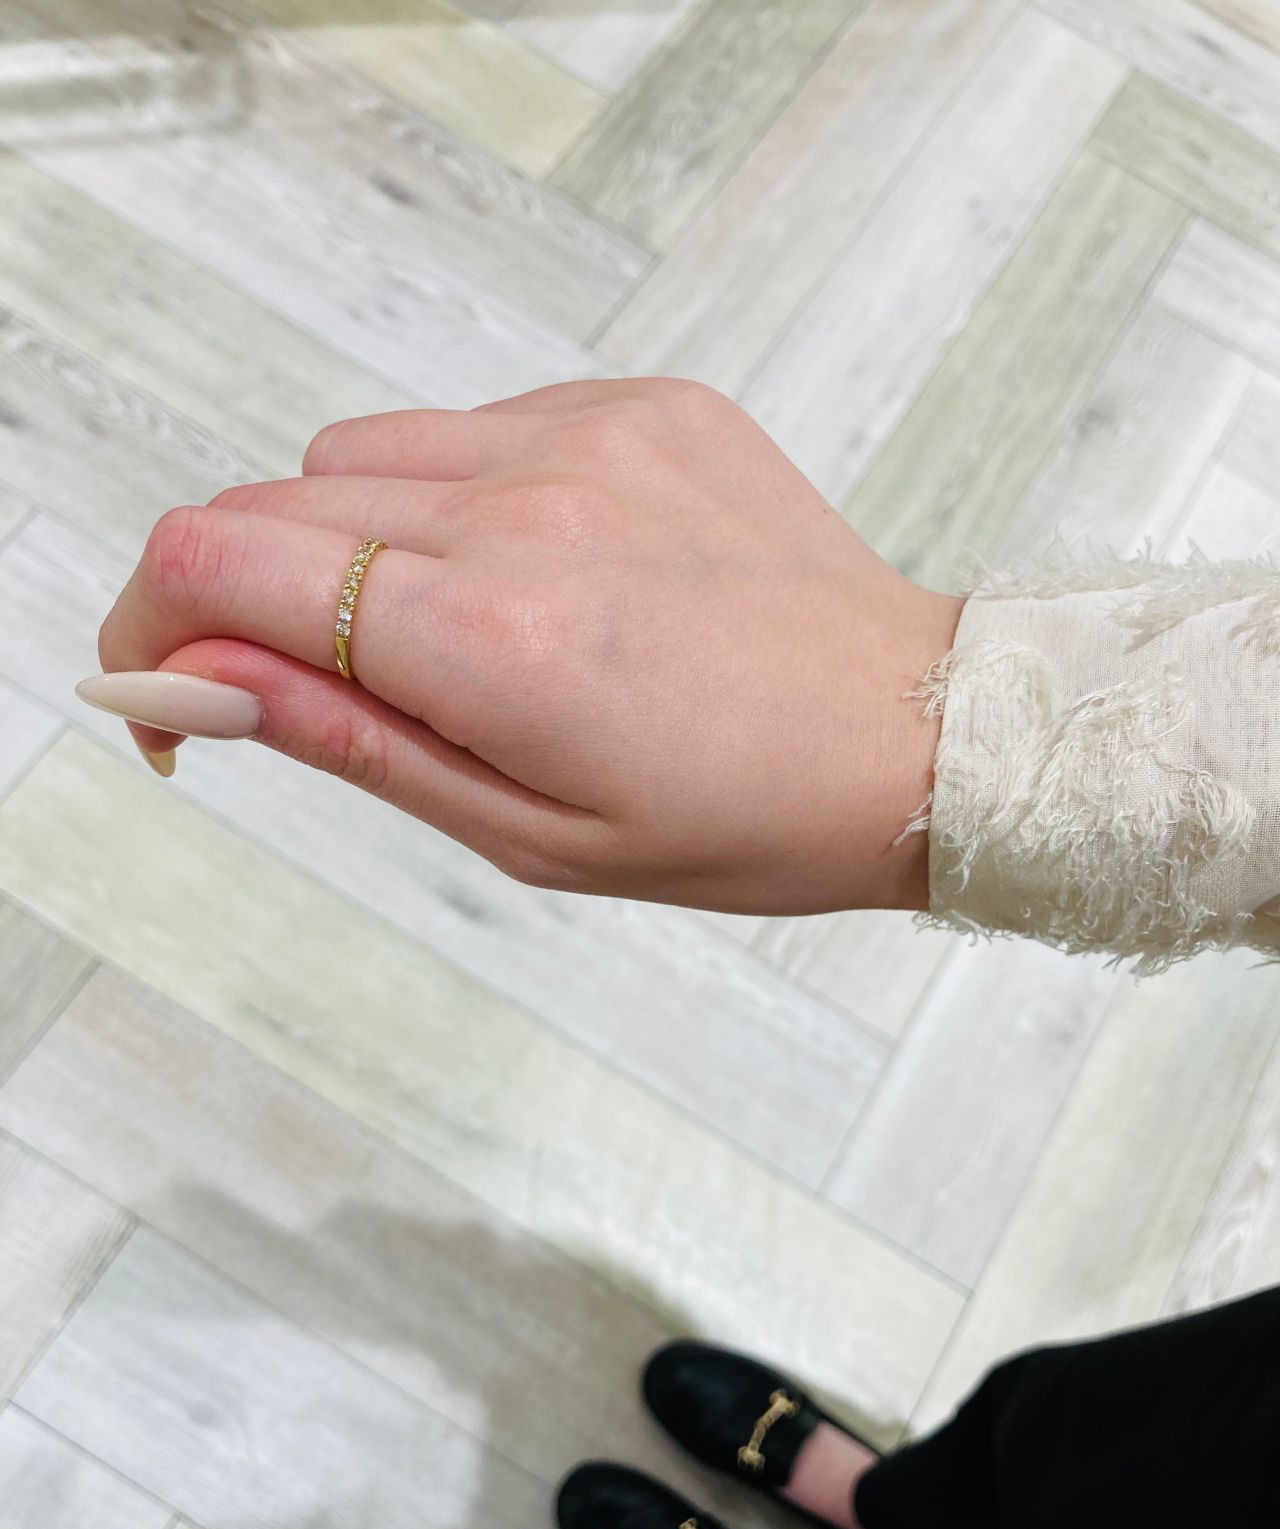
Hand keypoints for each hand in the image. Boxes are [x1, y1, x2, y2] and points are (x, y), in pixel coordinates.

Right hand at [87, 380, 959, 913]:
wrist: (912, 737)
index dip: (153, 627)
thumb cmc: (736, 820)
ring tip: (455, 635)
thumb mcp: (529, 835)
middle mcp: (527, 508)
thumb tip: (192, 681)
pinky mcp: (643, 403)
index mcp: (492, 639)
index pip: (218, 561)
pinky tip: (544, 573)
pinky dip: (457, 495)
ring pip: (363, 452)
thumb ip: (348, 741)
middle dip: (245, 598)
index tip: (178, 699)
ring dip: (352, 541)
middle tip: (317, 689)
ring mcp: (590, 436)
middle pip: (274, 501)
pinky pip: (475, 423)